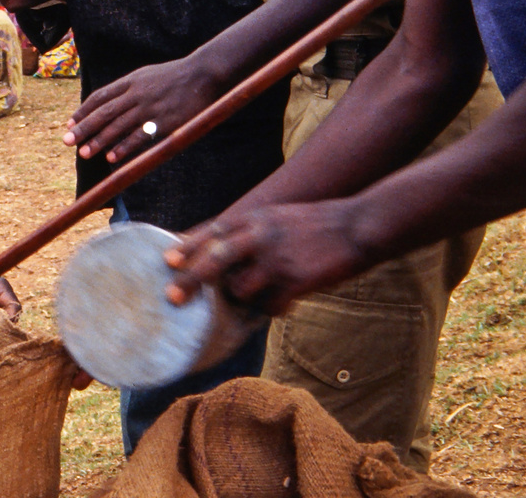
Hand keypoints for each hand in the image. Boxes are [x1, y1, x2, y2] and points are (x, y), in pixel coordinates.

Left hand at [64, 55, 224, 163]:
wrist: (204, 74)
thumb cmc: (175, 76)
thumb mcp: (147, 75)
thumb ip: (129, 88)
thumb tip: (109, 103)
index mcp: (131, 81)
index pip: (100, 97)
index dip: (83, 111)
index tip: (70, 123)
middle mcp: (136, 93)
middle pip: (104, 112)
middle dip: (84, 127)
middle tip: (67, 141)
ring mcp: (150, 107)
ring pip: (118, 126)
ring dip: (99, 140)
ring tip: (84, 153)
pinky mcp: (164, 121)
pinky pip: (140, 136)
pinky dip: (124, 147)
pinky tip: (112, 158)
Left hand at [163, 200, 370, 314]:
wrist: (358, 226)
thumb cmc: (316, 224)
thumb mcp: (277, 216)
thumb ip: (250, 231)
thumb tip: (222, 253)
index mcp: (255, 218)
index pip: (212, 231)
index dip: (188, 247)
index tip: (167, 261)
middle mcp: (261, 235)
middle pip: (215, 259)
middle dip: (191, 280)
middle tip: (172, 297)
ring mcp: (277, 259)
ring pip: (241, 288)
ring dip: (243, 298)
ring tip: (258, 296)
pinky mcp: (296, 282)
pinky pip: (271, 305)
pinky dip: (273, 309)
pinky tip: (285, 304)